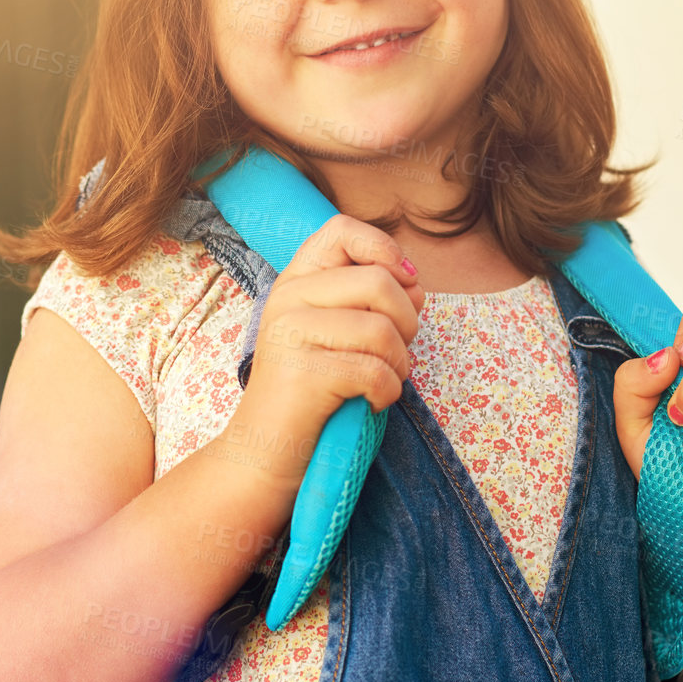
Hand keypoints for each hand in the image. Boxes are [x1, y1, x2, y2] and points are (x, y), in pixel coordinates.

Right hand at [225, 214, 425, 485]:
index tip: (403, 283)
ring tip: (383, 381)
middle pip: (379, 282)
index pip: (343, 230)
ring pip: (382, 330)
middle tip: (396, 351)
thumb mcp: (336, 332)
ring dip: (400, 364)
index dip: (384, 249)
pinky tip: (370, 402)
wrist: (264, 451)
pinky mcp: (303, 373)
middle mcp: (288, 296)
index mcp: (296, 279)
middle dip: (408, 321)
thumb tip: (417, 285)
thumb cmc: (312, 391)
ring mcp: (291, 333)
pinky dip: (387, 393)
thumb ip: (372, 300)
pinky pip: (375, 371)